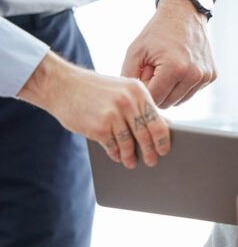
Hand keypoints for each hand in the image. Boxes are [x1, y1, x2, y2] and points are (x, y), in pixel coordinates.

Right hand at [18, 52, 169, 167]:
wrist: (61, 84)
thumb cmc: (96, 90)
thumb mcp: (124, 90)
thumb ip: (143, 107)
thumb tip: (167, 125)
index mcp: (138, 91)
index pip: (158, 121)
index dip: (163, 140)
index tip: (164, 150)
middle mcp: (127, 102)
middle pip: (146, 135)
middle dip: (150, 152)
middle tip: (152, 161)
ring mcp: (112, 114)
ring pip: (129, 143)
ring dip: (131, 156)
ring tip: (131, 162)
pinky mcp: (98, 127)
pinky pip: (112, 146)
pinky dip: (115, 154)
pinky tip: (117, 156)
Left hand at [121, 0, 216, 107]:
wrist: (184, 14)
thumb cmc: (157, 32)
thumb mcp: (135, 51)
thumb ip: (129, 76)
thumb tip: (133, 98)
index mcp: (175, 68)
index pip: (154, 99)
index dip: (144, 91)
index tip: (141, 77)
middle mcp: (194, 74)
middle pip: (168, 103)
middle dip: (157, 91)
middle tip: (153, 72)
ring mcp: (205, 76)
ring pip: (180, 100)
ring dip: (169, 90)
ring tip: (165, 70)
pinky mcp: (212, 76)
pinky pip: (191, 92)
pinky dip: (182, 85)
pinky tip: (178, 68)